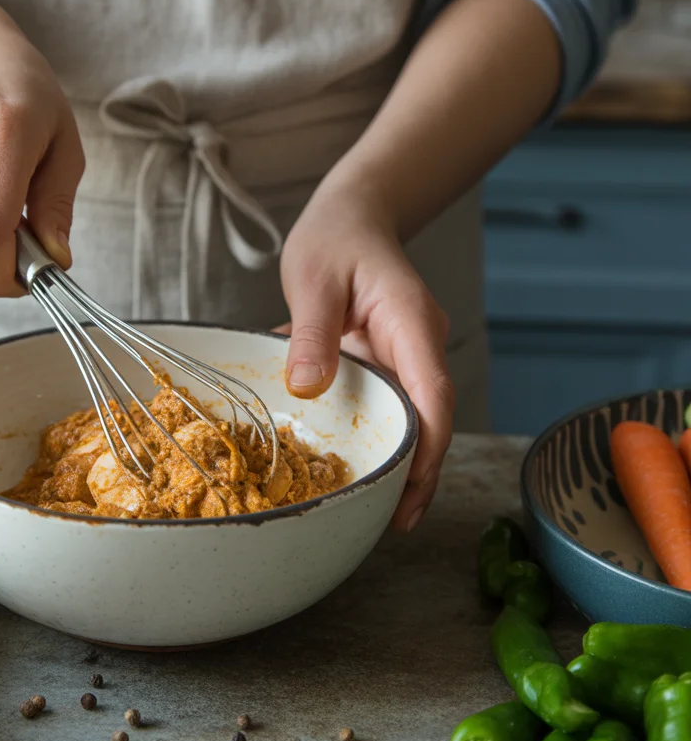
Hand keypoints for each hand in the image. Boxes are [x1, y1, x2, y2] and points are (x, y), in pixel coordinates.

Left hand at [278, 186, 454, 530]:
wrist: (353, 217)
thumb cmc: (336, 239)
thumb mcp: (314, 280)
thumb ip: (311, 333)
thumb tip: (308, 387)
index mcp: (411, 323)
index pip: (433, 393)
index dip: (428, 445)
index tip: (411, 486)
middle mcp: (418, 346)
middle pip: (430, 418)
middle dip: (418, 472)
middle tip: (393, 522)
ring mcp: (407, 356)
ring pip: (412, 418)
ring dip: (399, 462)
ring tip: (376, 511)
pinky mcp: (388, 363)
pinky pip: (388, 406)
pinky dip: (375, 436)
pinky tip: (353, 466)